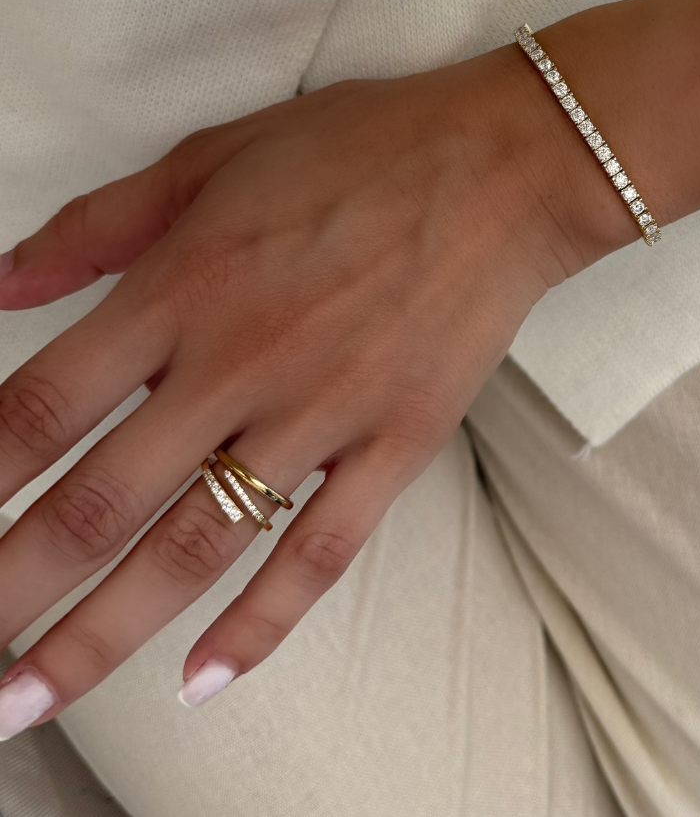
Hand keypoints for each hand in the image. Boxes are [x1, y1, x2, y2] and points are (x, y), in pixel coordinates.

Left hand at [0, 42, 601, 733]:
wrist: (504, 166)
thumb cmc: (363, 146)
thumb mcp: (215, 156)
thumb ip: (102, 224)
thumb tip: (1, 285)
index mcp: (187, 283)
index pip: (47, 407)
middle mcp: (241, 362)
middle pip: (100, 503)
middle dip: (11, 588)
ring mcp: (323, 413)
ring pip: (195, 548)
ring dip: (102, 633)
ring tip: (29, 698)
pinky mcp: (395, 445)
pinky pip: (319, 553)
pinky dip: (259, 625)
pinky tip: (201, 678)